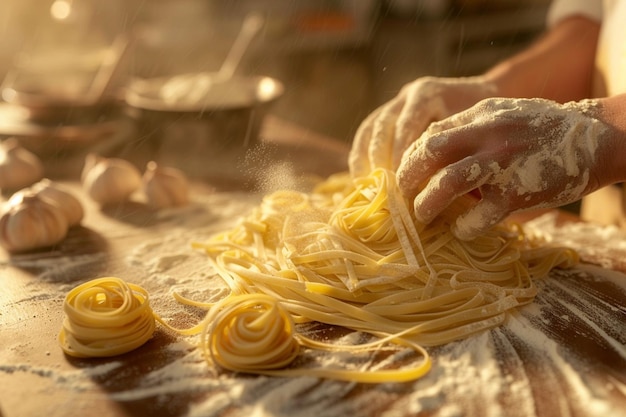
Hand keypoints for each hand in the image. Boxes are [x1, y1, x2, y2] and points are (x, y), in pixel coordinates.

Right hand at [349, 76, 497, 177]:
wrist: (487, 94)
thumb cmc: (483, 120)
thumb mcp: (472, 132)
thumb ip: (452, 152)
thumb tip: (434, 186)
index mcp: (428, 94)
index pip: (406, 127)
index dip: (399, 157)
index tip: (400, 184)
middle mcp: (408, 93)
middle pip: (383, 126)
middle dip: (380, 159)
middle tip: (382, 188)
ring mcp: (397, 100)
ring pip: (370, 128)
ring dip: (364, 157)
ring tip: (365, 185)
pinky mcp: (390, 110)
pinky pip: (368, 130)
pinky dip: (361, 153)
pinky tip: (362, 176)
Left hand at [397, 97, 611, 239]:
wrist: (595, 138)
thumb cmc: (542, 129)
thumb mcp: (503, 114)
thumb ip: (469, 127)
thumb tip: (429, 150)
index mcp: (481, 114)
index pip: (430, 134)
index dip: (410, 157)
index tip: (406, 175)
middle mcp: (487, 135)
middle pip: (429, 153)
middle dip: (407, 177)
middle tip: (403, 196)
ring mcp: (502, 163)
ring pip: (446, 184)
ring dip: (426, 204)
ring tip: (422, 216)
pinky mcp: (517, 194)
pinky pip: (478, 216)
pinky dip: (464, 227)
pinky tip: (462, 229)